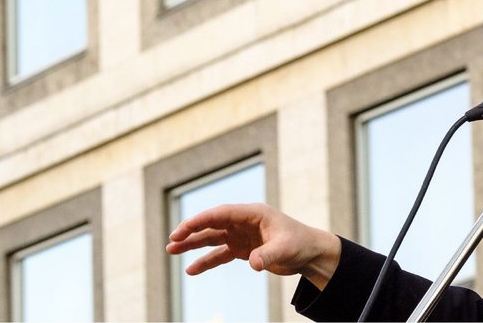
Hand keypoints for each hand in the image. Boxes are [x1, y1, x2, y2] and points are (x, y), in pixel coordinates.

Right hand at [166, 202, 340, 289]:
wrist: (311, 253)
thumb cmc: (300, 244)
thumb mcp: (285, 249)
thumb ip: (268, 255)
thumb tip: (253, 263)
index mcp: (253, 213)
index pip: (221, 214)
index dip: (201, 220)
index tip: (183, 229)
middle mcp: (244, 222)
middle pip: (212, 224)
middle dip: (191, 231)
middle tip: (172, 240)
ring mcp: (242, 235)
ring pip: (212, 238)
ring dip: (193, 245)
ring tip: (171, 250)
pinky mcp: (243, 249)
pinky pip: (220, 254)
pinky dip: (206, 262)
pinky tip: (191, 270)